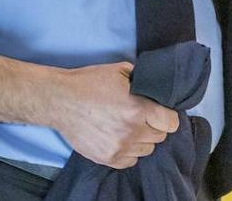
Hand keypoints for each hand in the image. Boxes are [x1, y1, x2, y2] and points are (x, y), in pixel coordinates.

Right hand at [43, 62, 178, 169]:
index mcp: (138, 109)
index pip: (171, 123)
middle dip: (153, 125)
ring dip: (141, 139)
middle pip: (160, 136)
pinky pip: (131, 161)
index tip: (160, 112)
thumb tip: (156, 87)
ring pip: (146, 149)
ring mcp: (119, 148)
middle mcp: (132, 131)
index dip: (167, 115)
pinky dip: (128, 151)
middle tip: (139, 116)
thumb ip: (142, 80)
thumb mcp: (118, 70)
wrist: (59, 100)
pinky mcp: (108, 158)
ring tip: (127, 126)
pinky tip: (118, 137)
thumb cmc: (88, 83)